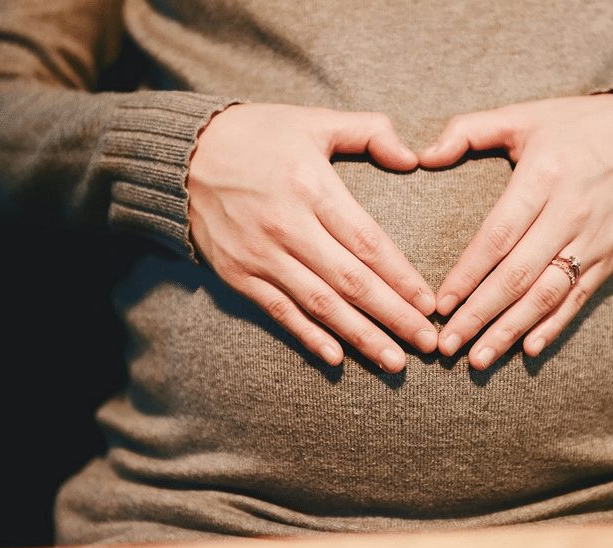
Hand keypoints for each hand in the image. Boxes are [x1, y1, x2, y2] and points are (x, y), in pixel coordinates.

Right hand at [188, 104, 436, 372]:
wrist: (182, 154)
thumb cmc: (258, 135)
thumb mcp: (314, 121)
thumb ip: (369, 131)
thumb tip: (413, 158)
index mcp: (311, 187)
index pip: (367, 242)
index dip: (402, 277)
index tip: (430, 304)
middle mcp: (287, 226)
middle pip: (351, 282)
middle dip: (394, 316)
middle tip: (428, 344)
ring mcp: (260, 255)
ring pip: (320, 305)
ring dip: (360, 336)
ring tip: (395, 362)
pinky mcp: (238, 274)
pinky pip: (279, 312)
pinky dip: (308, 336)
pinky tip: (337, 358)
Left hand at [419, 94, 612, 368]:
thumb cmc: (576, 126)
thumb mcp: (523, 115)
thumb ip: (468, 131)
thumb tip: (422, 156)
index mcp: (543, 177)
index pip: (497, 236)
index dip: (467, 274)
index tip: (439, 304)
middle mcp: (569, 213)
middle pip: (518, 275)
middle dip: (479, 315)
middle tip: (447, 345)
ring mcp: (593, 240)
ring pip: (547, 295)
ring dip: (511, 330)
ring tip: (479, 359)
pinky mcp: (610, 257)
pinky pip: (579, 298)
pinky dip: (554, 326)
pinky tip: (528, 349)